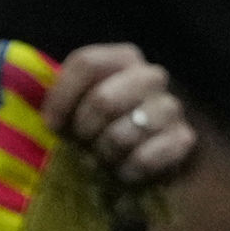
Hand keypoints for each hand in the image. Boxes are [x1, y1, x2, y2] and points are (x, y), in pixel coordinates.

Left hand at [51, 43, 197, 192]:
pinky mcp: (183, 139)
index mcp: (123, 59)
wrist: (146, 159)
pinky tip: (124, 172)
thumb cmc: (103, 129)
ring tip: (104, 158)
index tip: (52, 124)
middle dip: (84, 130)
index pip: (86, 63)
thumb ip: (61, 99)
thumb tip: (46, 116)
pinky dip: (127, 171)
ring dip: (105, 153)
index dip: (62, 96)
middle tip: (83, 143)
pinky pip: (145, 158)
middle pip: (103, 100)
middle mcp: (151, 76)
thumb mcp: (77, 109)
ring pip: (123, 133)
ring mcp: (170, 107)